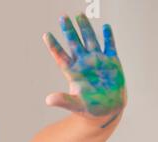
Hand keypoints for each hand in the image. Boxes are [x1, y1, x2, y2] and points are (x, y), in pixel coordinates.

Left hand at [43, 13, 126, 127]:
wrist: (107, 110)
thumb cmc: (89, 109)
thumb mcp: (75, 105)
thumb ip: (63, 101)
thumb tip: (48, 100)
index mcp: (73, 73)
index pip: (61, 56)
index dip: (54, 46)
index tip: (46, 35)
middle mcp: (84, 64)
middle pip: (74, 44)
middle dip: (69, 30)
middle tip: (63, 17)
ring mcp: (97, 61)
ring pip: (90, 40)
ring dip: (85, 28)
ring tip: (80, 15)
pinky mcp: (111, 62)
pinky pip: (109, 46)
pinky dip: (108, 37)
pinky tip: (106, 27)